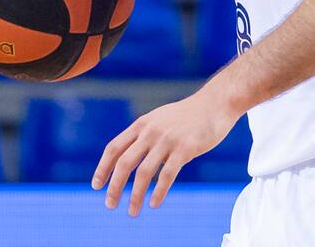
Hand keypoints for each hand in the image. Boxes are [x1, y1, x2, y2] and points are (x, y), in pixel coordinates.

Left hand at [92, 82, 240, 215]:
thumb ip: (145, 133)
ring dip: (135, 196)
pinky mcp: (185, 149)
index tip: (97, 186)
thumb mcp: (161, 118)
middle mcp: (151, 132)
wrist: (216, 103)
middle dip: (114, 187)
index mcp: (142, 124)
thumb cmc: (189, 114)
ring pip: (144, 173)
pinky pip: (167, 175)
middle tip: (110, 204)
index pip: (114, 148)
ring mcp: (168, 140)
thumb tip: (131, 154)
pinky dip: (158, 192)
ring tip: (132, 211)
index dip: (102, 168)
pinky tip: (153, 203)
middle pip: (124, 163)